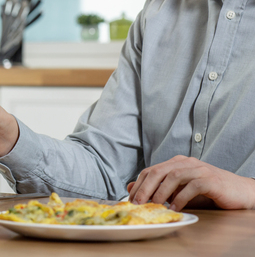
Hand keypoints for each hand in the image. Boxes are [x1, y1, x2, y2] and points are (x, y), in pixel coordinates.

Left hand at [127, 155, 254, 210]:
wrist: (239, 192)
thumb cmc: (208, 192)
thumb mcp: (180, 190)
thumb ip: (159, 188)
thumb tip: (131, 188)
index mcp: (176, 162)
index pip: (151, 170)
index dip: (138, 184)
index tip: (129, 198)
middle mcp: (186, 162)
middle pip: (158, 171)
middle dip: (145, 188)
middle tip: (137, 202)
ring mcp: (199, 169)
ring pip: (173, 176)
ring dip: (161, 192)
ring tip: (155, 206)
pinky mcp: (211, 179)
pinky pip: (192, 187)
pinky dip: (181, 198)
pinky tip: (175, 208)